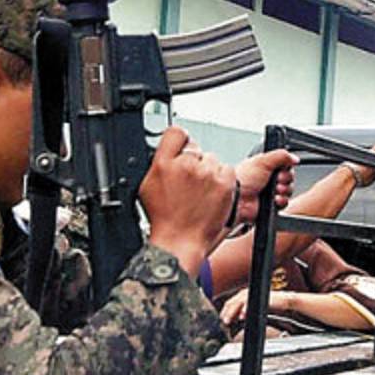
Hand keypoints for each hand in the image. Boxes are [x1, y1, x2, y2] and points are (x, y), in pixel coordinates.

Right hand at [141, 127, 234, 274]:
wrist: (180, 241)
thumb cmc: (164, 219)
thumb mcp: (148, 185)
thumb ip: (161, 162)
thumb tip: (171, 149)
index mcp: (163, 163)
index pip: (177, 133)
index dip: (180, 142)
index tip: (181, 151)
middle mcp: (186, 165)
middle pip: (196, 148)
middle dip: (194, 162)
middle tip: (190, 184)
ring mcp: (207, 174)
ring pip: (212, 159)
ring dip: (209, 171)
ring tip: (201, 193)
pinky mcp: (224, 183)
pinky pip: (226, 170)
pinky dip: (222, 180)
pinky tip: (212, 194)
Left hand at [220, 288, 288, 327]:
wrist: (284, 300)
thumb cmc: (270, 304)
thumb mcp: (254, 308)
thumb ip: (244, 311)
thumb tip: (237, 318)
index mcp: (243, 295)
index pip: (230, 302)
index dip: (224, 311)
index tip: (222, 321)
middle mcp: (246, 293)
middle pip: (232, 302)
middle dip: (226, 313)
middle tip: (224, 322)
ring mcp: (253, 294)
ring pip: (238, 303)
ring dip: (232, 312)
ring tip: (228, 320)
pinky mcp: (260, 297)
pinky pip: (250, 303)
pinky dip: (245, 309)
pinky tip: (242, 316)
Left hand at [234, 149, 298, 223]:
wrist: (237, 199)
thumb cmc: (243, 179)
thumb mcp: (263, 160)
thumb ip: (281, 156)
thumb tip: (294, 157)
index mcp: (266, 167)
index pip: (285, 165)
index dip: (286, 168)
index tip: (282, 169)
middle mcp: (268, 179)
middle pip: (289, 178)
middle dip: (285, 179)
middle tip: (277, 180)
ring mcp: (270, 193)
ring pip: (288, 191)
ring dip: (284, 190)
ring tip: (275, 190)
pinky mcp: (271, 205)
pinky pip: (284, 203)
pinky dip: (281, 201)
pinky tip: (274, 199)